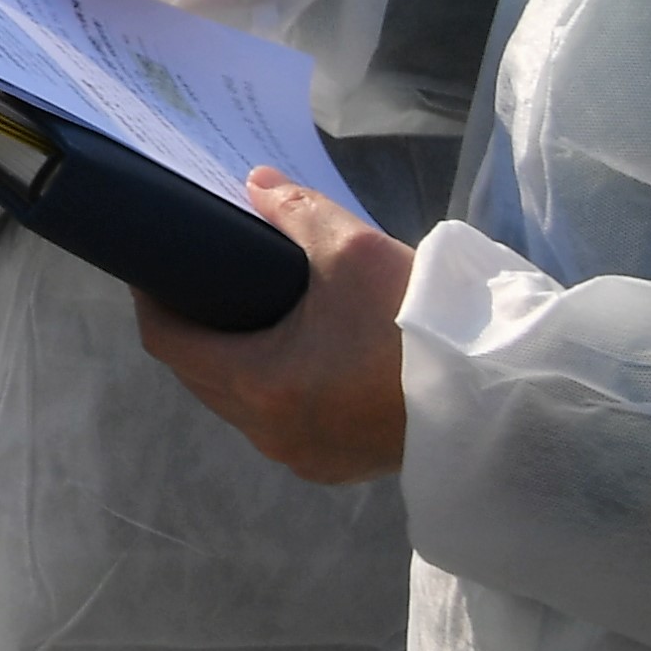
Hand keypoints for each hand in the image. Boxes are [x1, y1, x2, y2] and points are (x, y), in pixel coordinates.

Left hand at [137, 173, 412, 483]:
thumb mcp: (354, 249)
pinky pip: (278, 423)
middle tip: (203, 279)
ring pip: (238, 404)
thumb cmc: (416, 324)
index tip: (154, 266)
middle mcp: (268, 432)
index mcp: (258, 385)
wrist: (497, 398)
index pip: (168, 342)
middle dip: (194, 328)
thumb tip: (256, 185)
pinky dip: (272, 387)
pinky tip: (293, 353)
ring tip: (247, 309)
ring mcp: (302, 456)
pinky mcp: (335, 465)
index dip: (153, 300)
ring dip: (234, 361)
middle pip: (199, 375)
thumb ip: (295, 212)